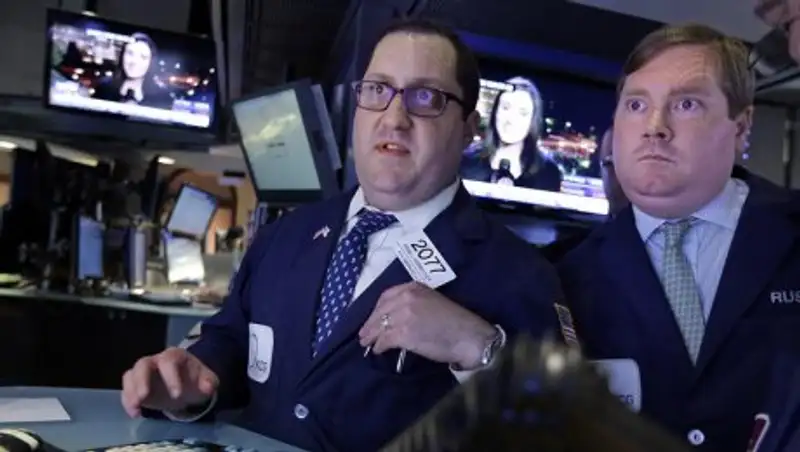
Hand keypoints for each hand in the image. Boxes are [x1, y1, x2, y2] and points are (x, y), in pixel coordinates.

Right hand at [121, 347, 218, 416]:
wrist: (187, 386)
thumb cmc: (195, 379)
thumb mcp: (206, 379)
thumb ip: (209, 382)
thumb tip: (208, 387)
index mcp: (174, 356)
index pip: (169, 361)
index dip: (171, 376)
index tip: (177, 394)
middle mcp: (155, 361)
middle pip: (143, 364)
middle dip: (142, 380)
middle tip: (143, 396)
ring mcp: (143, 373)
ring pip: (131, 375)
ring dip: (130, 391)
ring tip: (136, 407)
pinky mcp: (136, 386)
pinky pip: (126, 390)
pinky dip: (127, 401)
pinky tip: (135, 414)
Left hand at [358, 282, 496, 369]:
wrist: (470, 337)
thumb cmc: (456, 322)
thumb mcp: (433, 302)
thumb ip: (414, 304)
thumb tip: (396, 318)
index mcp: (414, 287)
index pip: (386, 296)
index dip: (376, 309)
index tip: (373, 318)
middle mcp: (406, 297)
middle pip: (380, 311)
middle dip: (370, 324)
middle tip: (364, 334)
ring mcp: (403, 314)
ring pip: (379, 326)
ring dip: (371, 336)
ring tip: (367, 344)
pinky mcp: (403, 333)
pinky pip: (384, 340)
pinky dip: (379, 346)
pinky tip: (379, 351)